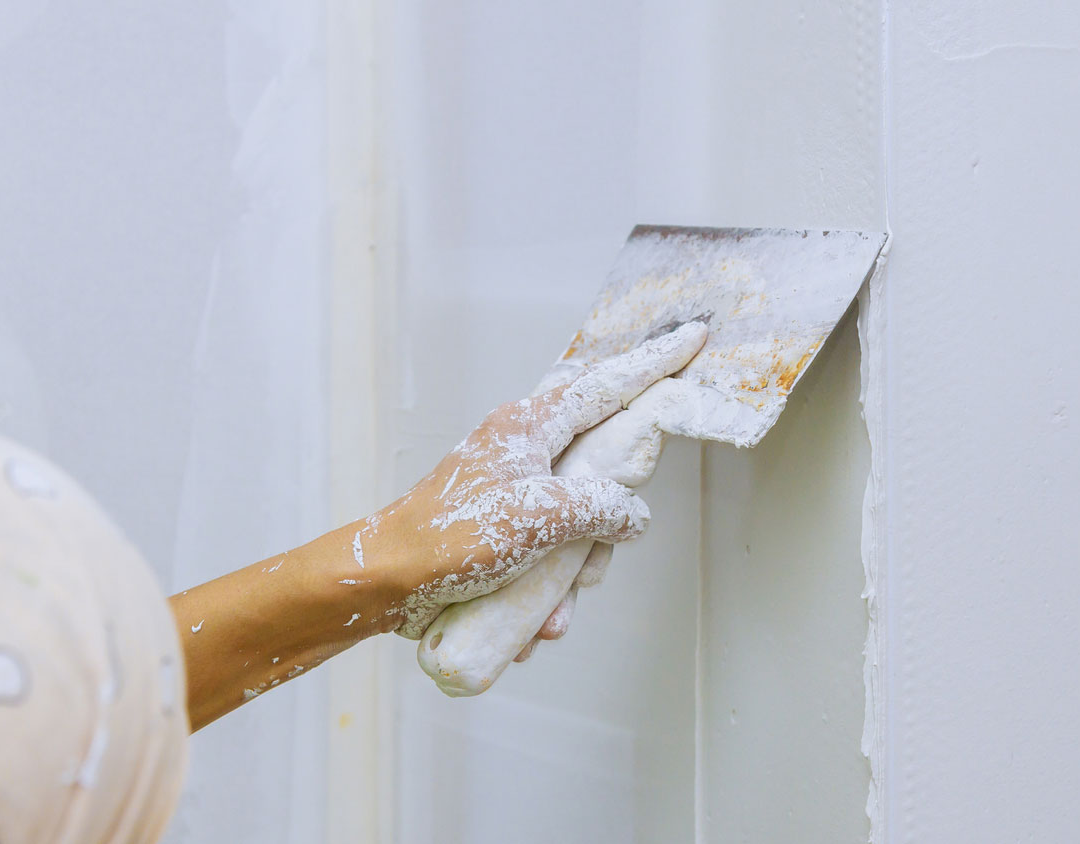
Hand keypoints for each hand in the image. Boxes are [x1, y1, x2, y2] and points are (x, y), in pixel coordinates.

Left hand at [370, 322, 707, 637]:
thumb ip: (600, 507)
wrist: (387, 583)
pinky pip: (548, 557)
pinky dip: (546, 593)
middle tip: (594, 560)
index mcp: (529, 426)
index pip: (606, 384)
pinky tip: (533, 623)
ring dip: (571, 576)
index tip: (692, 338)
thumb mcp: (540, 518)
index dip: (654, 363)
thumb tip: (632, 515)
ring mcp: (514, 489)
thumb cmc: (450, 539)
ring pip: (578, 525)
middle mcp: (524, 449)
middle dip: (605, 531)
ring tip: (551, 610)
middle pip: (601, 470)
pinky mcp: (504, 529)